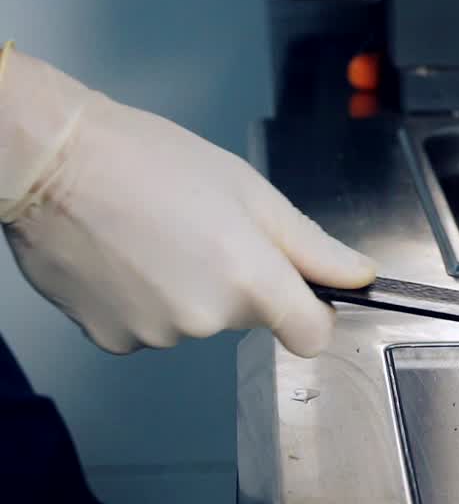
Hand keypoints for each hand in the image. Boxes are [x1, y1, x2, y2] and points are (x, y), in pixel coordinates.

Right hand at [0, 44, 375, 356]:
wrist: (54, 164)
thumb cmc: (149, 163)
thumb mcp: (251, 192)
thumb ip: (311, 246)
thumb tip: (360, 275)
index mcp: (251, 279)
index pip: (312, 335)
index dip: (312, 312)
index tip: (300, 290)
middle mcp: (206, 318)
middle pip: (250, 318)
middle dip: (240, 282)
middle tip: (205, 231)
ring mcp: (157, 335)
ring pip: (198, 321)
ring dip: (189, 289)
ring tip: (157, 237)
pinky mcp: (113, 340)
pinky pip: (151, 327)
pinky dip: (146, 300)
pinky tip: (127, 258)